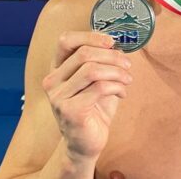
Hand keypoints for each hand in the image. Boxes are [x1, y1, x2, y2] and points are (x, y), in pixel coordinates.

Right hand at [42, 31, 132, 160]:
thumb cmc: (93, 109)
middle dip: (111, 55)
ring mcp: (59, 96)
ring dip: (117, 72)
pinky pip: (100, 88)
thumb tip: (118, 43)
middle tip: (127, 64)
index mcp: (57, 69)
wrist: (86, 143)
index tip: (111, 41)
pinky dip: (117, 87)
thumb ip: (102, 61)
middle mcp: (53, 81)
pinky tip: (122, 93)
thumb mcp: (97, 81)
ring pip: (93, 70)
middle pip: (84, 53)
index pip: (66, 41)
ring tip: (127, 79)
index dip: (90, 36)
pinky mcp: (70, 110)